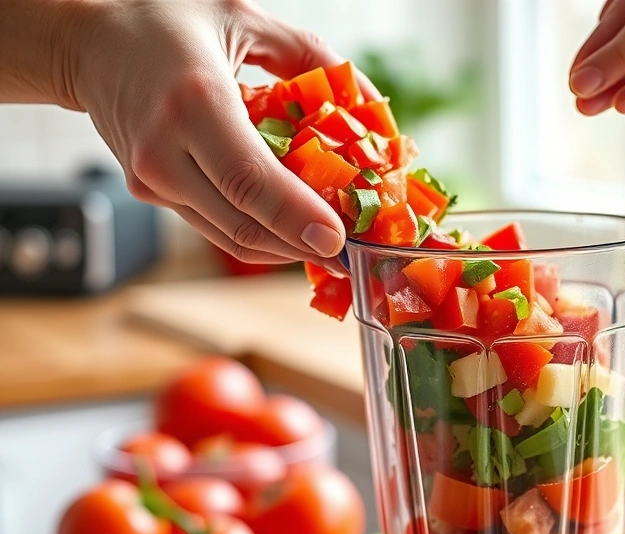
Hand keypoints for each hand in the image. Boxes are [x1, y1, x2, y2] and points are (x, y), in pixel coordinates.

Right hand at [64, 0, 380, 271]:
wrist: (89, 40)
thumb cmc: (165, 21)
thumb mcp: (242, 17)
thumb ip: (310, 56)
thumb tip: (368, 101)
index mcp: (193, 102)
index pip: (250, 181)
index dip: (297, 217)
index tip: (337, 239)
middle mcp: (163, 150)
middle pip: (242, 223)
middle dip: (300, 244)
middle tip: (350, 252)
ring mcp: (151, 179)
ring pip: (229, 235)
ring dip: (282, 246)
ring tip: (327, 242)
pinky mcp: (149, 192)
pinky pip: (214, 224)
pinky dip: (257, 231)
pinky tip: (290, 226)